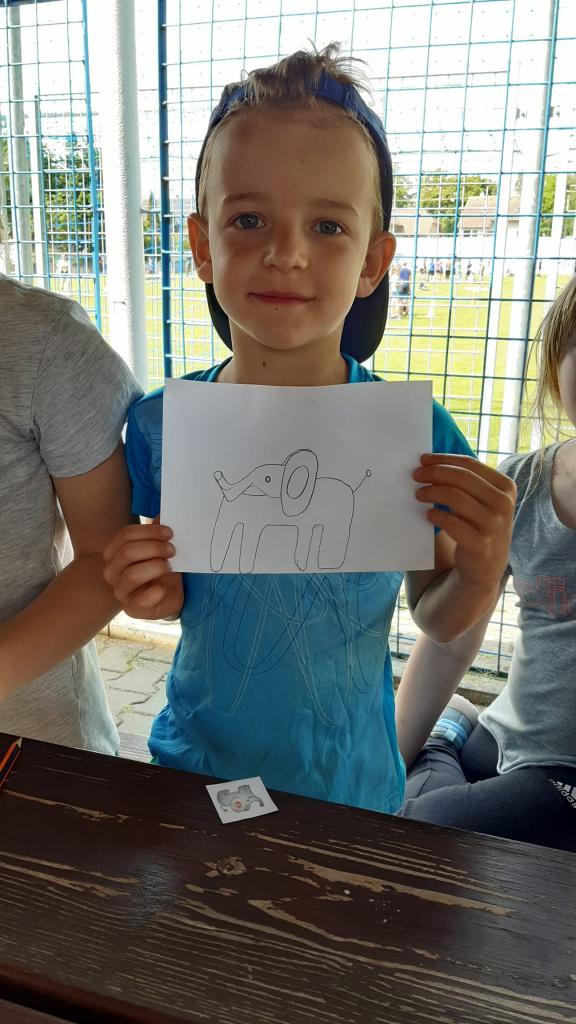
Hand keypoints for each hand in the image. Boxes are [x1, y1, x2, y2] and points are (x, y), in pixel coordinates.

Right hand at [103, 521, 183, 619]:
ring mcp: (120, 591)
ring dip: (155, 567)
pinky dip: (153, 593)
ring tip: (169, 566)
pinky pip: (138, 601)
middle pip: (127, 553)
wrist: (168, 594)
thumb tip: (163, 514)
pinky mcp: (132, 609)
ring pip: (132, 575)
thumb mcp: (161, 548)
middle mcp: (112, 572)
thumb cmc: (161, 568)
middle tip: (172, 550)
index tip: (169, 533)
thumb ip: (159, 533)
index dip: (148, 532)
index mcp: (115, 553)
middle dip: (153, 548)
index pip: (125, 536)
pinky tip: (163, 588)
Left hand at [413, 453, 515, 595]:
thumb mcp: (482, 501)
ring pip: (455, 496)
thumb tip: (431, 463)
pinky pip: (451, 522)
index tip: (423, 460)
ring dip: (432, 492)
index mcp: (506, 487)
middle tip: (416, 476)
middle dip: (434, 473)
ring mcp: (494, 524)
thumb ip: (467, 482)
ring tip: (419, 494)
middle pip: (461, 477)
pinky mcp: (480, 544)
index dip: (444, 460)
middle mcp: (504, 503)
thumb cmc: (478, 526)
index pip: (470, 464)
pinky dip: (436, 515)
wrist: (486, 566)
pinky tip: (428, 515)